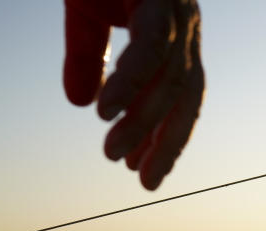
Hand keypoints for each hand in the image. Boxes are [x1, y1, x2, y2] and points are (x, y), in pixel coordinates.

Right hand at [63, 0, 204, 189]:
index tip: (143, 171)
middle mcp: (185, 23)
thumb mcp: (87, 14)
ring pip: (170, 79)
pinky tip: (108, 110)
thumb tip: (79, 102)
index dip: (165, 136)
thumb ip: (87, 55)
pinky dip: (132, 81)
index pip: (180, 96)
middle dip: (166, 143)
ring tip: (111, 153)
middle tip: (142, 179)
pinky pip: (152, 45)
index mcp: (176, 33)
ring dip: (141, 122)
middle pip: (186, 96)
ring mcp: (176, 8)